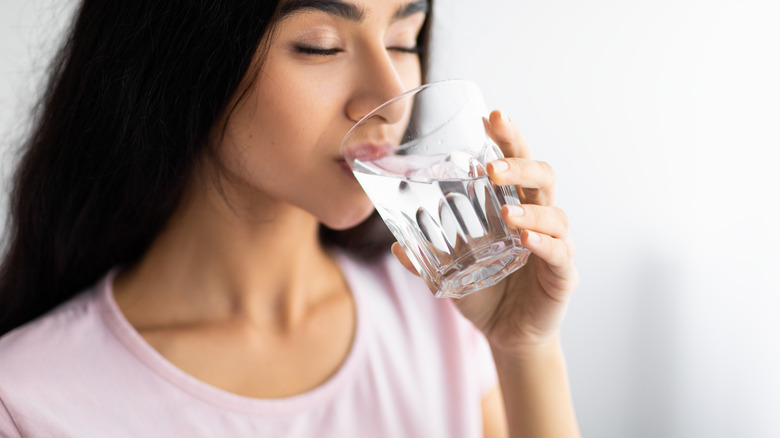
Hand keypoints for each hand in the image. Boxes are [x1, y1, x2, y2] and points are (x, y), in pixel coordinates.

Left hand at [392, 110, 578, 354]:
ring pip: (556, 211)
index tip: (489, 115)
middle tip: (492, 165)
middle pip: (541, 175)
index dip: (507, 137)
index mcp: (513, 205)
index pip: (515, 161)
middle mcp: (538, 216)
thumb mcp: (450, 272)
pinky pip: (561, 252)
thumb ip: (427, 256)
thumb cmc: (485, 292)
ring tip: (508, 212)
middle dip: (520, 162)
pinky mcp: (564, 273)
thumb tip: (395, 244)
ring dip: (531, 207)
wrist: (509, 335)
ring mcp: (555, 243)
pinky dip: (545, 243)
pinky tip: (527, 239)